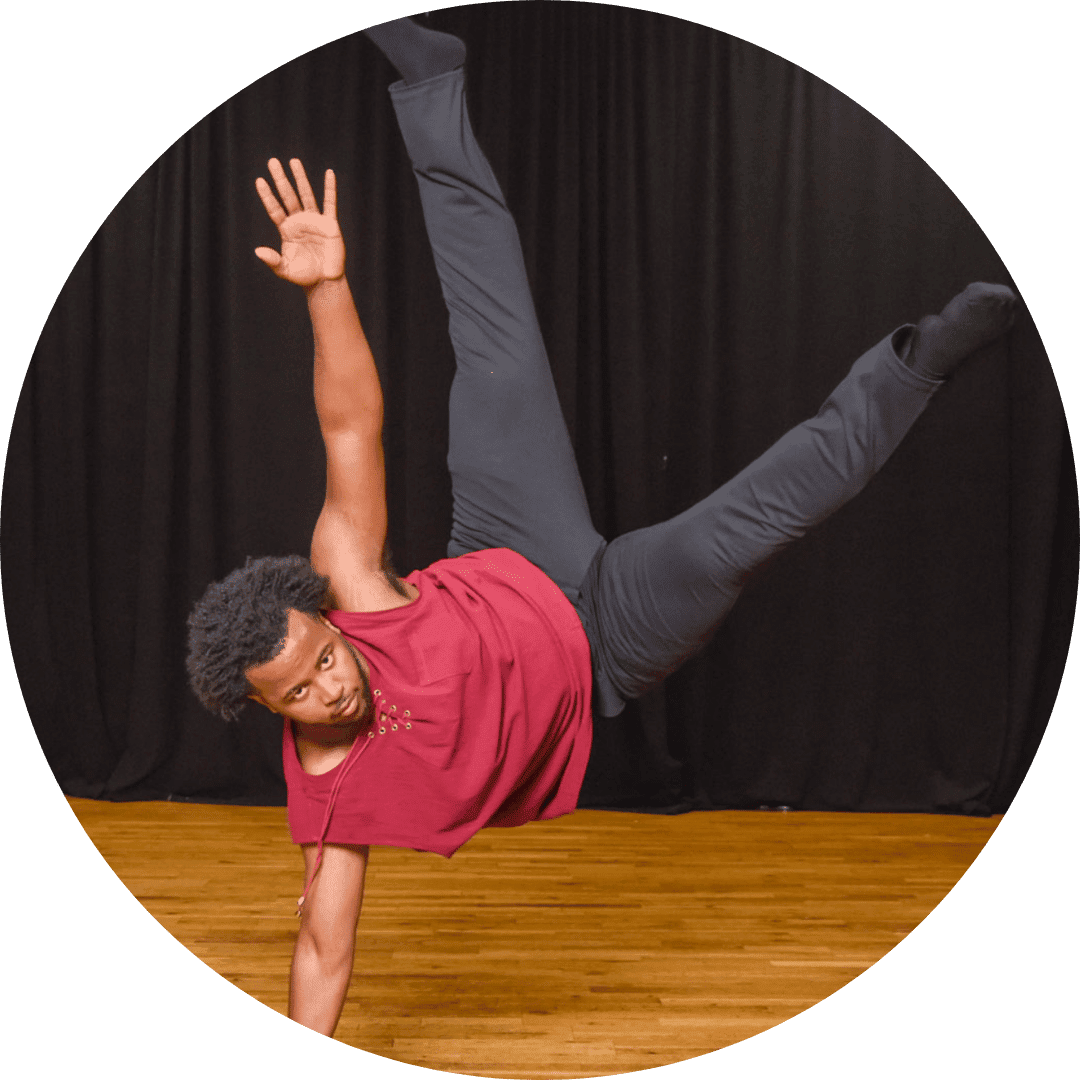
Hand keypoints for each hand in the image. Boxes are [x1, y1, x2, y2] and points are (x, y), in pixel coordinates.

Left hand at [255, 158, 344, 287]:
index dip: (267, 196)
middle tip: (272, 162)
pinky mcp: (330, 224)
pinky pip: (330, 203)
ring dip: (300, 178)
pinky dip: (330, 188)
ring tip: (293, 161)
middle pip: (288, 196)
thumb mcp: (284, 270)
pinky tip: (329, 173)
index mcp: (286, 229)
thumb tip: (257, 251)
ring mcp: (314, 221)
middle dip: (280, 179)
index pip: (274, 209)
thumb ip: (272, 260)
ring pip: (306, 194)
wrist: (324, 281)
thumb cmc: (303, 275)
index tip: (260, 180)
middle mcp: (299, 221)